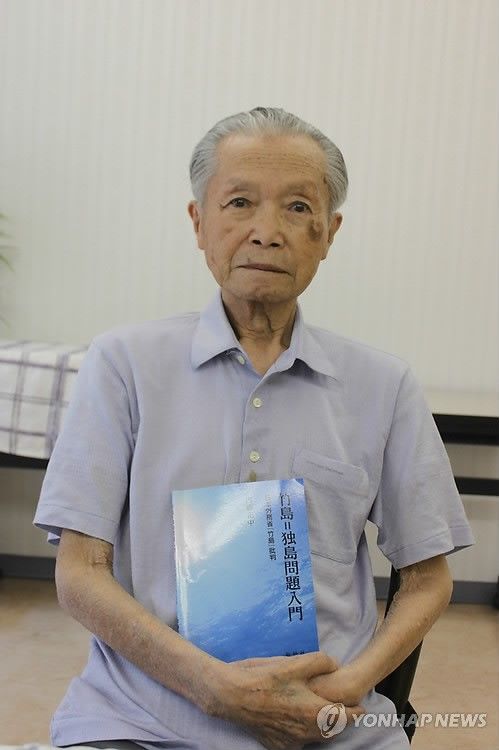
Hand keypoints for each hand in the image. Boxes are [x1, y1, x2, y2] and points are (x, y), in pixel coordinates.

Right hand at [208, 652, 364, 749]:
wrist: (232, 697)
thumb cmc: (265, 679)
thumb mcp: (296, 663)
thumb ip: (321, 662)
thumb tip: (336, 665)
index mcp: (316, 713)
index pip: (347, 718)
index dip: (356, 712)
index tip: (361, 707)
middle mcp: (307, 733)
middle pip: (333, 730)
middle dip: (339, 720)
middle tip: (340, 707)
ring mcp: (291, 742)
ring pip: (315, 737)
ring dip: (321, 727)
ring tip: (319, 712)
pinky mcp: (277, 746)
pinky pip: (296, 741)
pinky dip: (301, 732)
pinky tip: (295, 720)